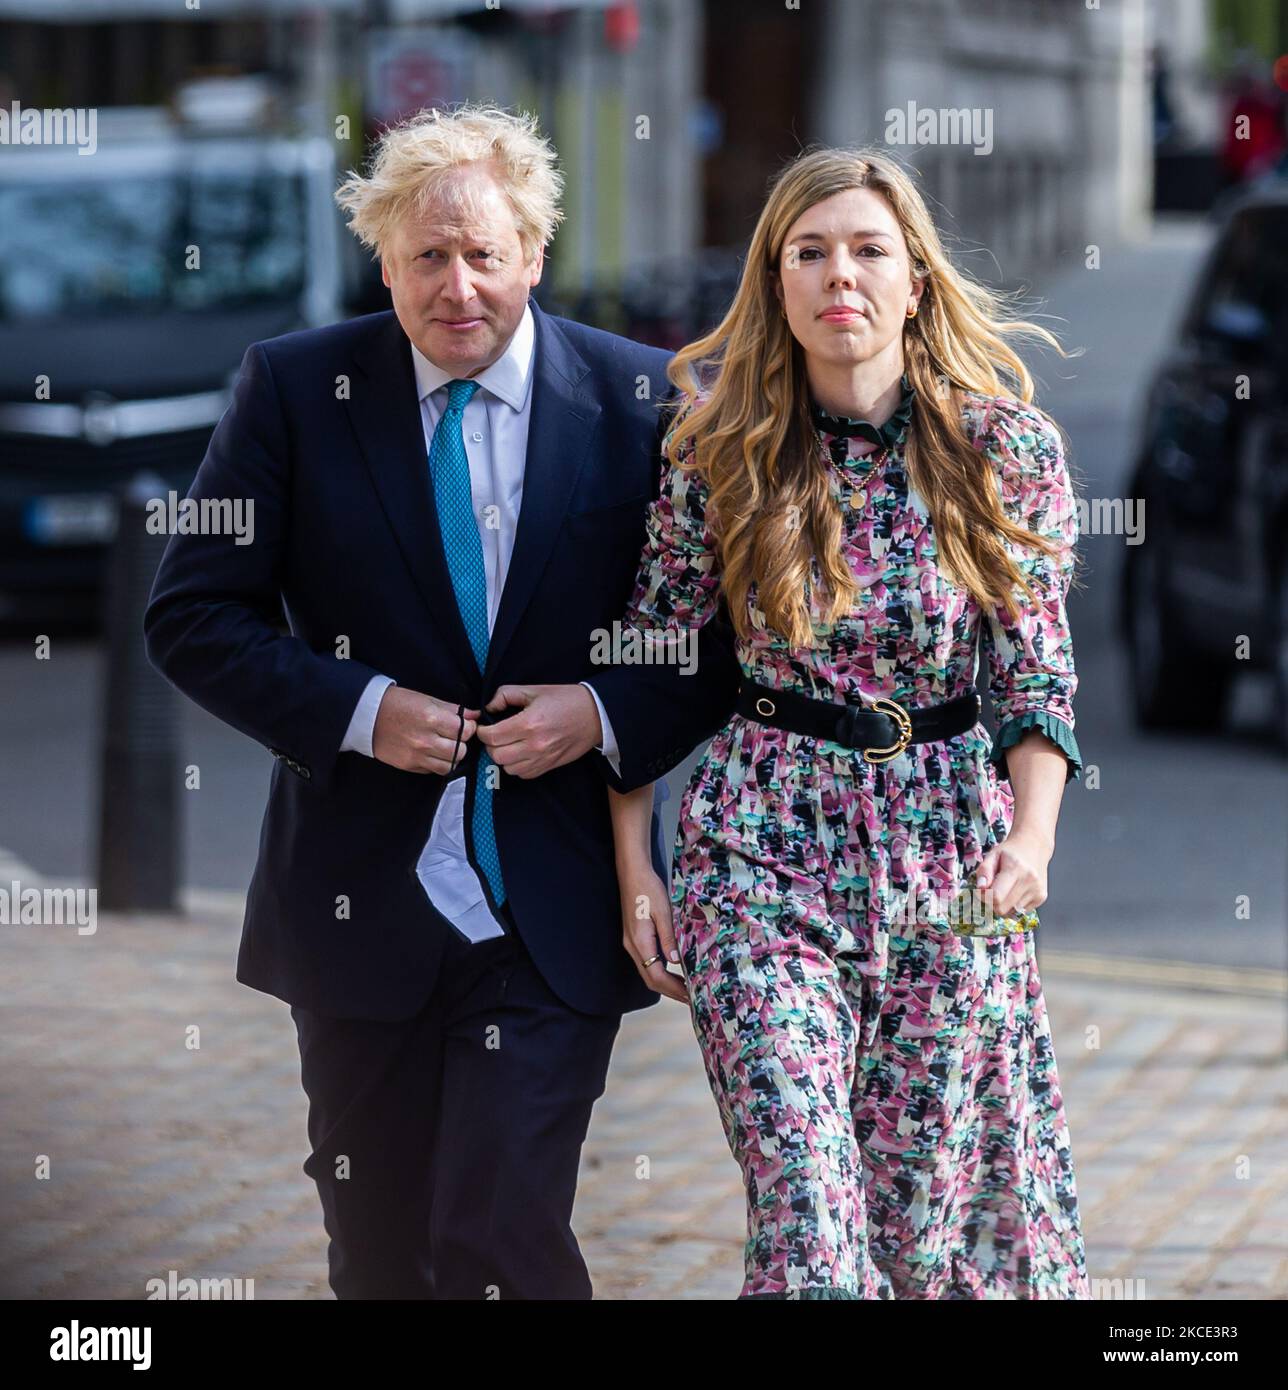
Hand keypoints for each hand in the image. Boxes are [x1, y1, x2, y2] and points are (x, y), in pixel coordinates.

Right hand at [371, 686, 479, 774]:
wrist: (367, 716)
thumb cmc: (397, 703)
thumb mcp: (427, 699)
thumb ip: (453, 710)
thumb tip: (475, 715)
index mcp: (432, 719)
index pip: (465, 731)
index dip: (469, 728)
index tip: (466, 725)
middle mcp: (426, 740)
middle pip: (461, 750)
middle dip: (462, 743)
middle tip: (455, 736)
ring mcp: (417, 756)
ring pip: (450, 765)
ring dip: (452, 756)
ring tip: (446, 746)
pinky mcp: (409, 765)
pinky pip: (434, 771)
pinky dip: (438, 763)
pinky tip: (433, 753)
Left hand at [474, 684, 601, 777]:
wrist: (595, 715)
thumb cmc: (566, 700)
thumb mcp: (534, 690)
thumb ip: (506, 695)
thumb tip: (489, 707)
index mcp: (529, 723)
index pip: (491, 736)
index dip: (482, 731)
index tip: (484, 726)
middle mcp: (534, 745)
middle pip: (496, 755)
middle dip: (490, 744)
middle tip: (495, 734)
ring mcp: (542, 758)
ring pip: (507, 768)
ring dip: (503, 756)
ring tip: (508, 744)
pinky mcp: (549, 766)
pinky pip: (523, 774)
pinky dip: (516, 766)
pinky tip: (521, 752)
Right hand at [617, 858, 686, 1002]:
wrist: (632, 873)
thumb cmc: (648, 888)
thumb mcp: (663, 911)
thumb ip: (669, 938)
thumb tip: (676, 962)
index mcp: (639, 942)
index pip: (656, 975)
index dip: (673, 989)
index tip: (691, 996)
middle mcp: (632, 946)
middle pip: (650, 979)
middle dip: (671, 991)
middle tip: (692, 999)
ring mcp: (632, 943)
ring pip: (648, 972)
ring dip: (667, 983)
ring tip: (687, 988)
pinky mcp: (635, 938)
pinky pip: (648, 962)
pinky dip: (662, 971)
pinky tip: (675, 970)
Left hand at [975, 830, 1051, 917]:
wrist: (1034, 846)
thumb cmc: (1011, 851)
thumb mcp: (993, 855)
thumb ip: (984, 871)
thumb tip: (980, 888)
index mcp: (1015, 869)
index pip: (996, 897)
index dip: (984, 897)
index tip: (982, 891)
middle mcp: (1029, 881)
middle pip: (1003, 908)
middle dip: (992, 903)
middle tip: (992, 891)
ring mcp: (1037, 891)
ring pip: (1011, 912)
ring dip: (1004, 904)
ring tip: (1006, 889)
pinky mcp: (1042, 897)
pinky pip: (1022, 911)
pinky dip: (1015, 905)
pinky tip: (1016, 891)